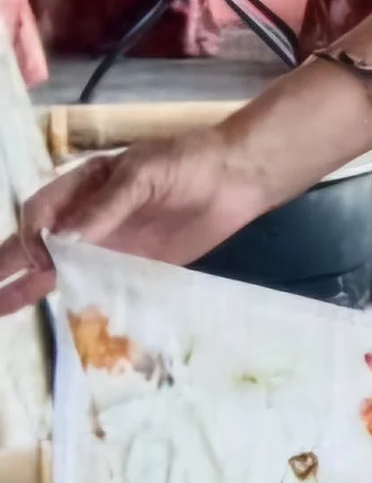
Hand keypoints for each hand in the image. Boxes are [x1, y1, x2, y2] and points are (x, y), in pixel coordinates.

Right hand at [0, 134, 276, 316]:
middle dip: (9, 266)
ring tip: (0, 310)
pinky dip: (84, 302)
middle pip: (39, 245)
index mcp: (82, 189)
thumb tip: (63, 241)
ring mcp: (111, 245)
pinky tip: (63, 321)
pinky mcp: (137, 265)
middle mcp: (88, 220)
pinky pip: (103, 286)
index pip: (39, 215)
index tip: (42, 255)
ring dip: (32, 288)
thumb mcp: (142, 175)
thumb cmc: (186, 161)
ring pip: (63, 270)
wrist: (237, 177)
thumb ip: (106, 208)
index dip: (33, 236)